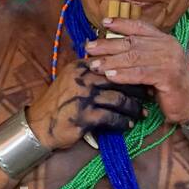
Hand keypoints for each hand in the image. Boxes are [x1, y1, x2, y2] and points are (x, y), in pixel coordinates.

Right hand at [25, 57, 143, 150]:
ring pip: (119, 99)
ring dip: (133, 107)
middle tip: (149, 94)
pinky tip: (128, 125)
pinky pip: (112, 118)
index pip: (112, 63)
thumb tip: (113, 68)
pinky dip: (122, 122)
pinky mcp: (85, 117)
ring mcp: (84, 98)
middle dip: (137, 88)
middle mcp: (83, 79)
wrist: (39, 125)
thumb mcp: (69, 79)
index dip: (130, 69)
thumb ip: (89, 72)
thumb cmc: (57, 103)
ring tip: (141, 112)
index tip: (142, 75)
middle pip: (120, 79)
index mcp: (81, 67)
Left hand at [84, 15, 188, 124]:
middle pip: (132, 42)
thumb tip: (113, 48)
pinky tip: (110, 76)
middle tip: (89, 48)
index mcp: (165, 40)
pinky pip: (140, 74)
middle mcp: (168, 46)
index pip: (140, 27)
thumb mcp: (156, 65)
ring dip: (112, 61)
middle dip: (108, 44)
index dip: (121, 24)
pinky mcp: (168, 76)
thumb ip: (141, 54)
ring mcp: (169, 60)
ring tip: (95, 64)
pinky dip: (124, 74)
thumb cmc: (169, 85)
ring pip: (134, 57)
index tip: (104, 23)